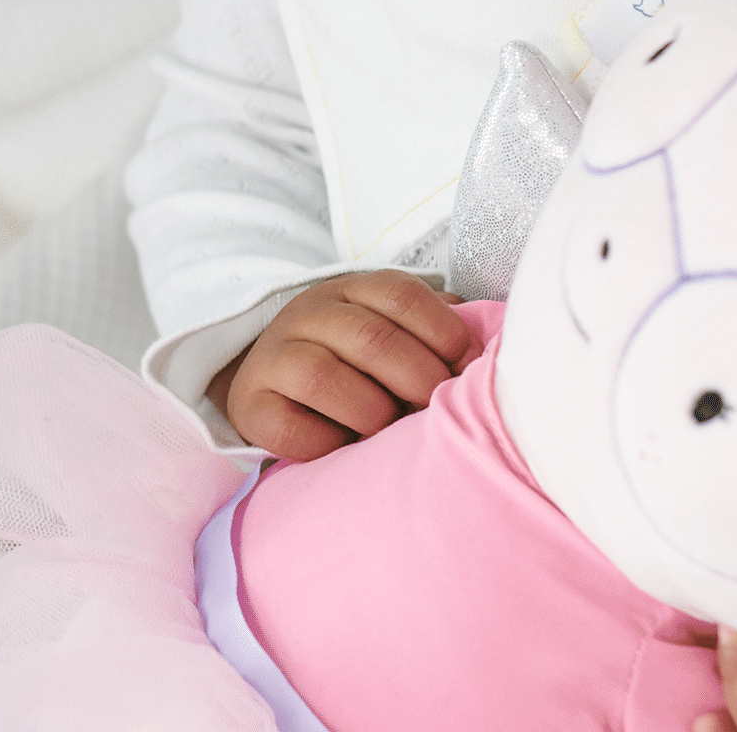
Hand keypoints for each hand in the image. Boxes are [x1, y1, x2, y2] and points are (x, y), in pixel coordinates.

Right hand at [216, 272, 482, 459]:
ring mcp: (274, 356)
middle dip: (417, 378)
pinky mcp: (250, 404)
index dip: (444, 332)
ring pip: (325, 376)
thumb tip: (486, 348)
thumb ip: (429, 331)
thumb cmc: (350, 363)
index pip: (401, 295)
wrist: (268, 383)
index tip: (470, 369)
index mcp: (350, 289)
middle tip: (440, 410)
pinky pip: (290, 427)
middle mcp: (309, 313)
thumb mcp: (386, 330)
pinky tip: (344, 448)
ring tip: (390, 430)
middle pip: (371, 337)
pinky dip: (325, 442)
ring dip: (371, 411)